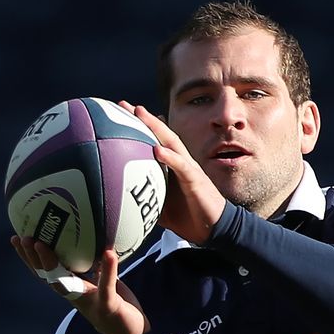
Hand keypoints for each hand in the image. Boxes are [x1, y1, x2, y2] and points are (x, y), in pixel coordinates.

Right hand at [10, 235, 149, 333]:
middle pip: (47, 276)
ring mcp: (88, 301)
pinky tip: (109, 253)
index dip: (29, 256)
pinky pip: (106, 286)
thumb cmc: (112, 300)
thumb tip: (90, 231)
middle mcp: (74, 294)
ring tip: (42, 245)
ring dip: (51, 264)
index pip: (45, 270)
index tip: (16, 238)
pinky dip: (108, 269)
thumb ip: (94, 260)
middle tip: (24, 239)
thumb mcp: (100, 277)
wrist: (127, 329)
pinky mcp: (107, 305)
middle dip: (33, 258)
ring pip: (63, 283)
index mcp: (71, 284)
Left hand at [119, 101, 225, 243]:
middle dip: (143, 118)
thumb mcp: (160, 207)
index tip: (119, 113)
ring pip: (172, 142)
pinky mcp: (196, 179)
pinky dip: (169, 157)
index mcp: (172, 166)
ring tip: (141, 114)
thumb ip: (144, 199)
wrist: (214, 228)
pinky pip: (182, 165)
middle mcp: (181, 161)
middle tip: (123, 104)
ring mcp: (189, 168)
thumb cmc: (188, 217)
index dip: (139, 126)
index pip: (155, 140)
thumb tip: (120, 203)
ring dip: (156, 127)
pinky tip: (157, 149)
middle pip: (161, 133)